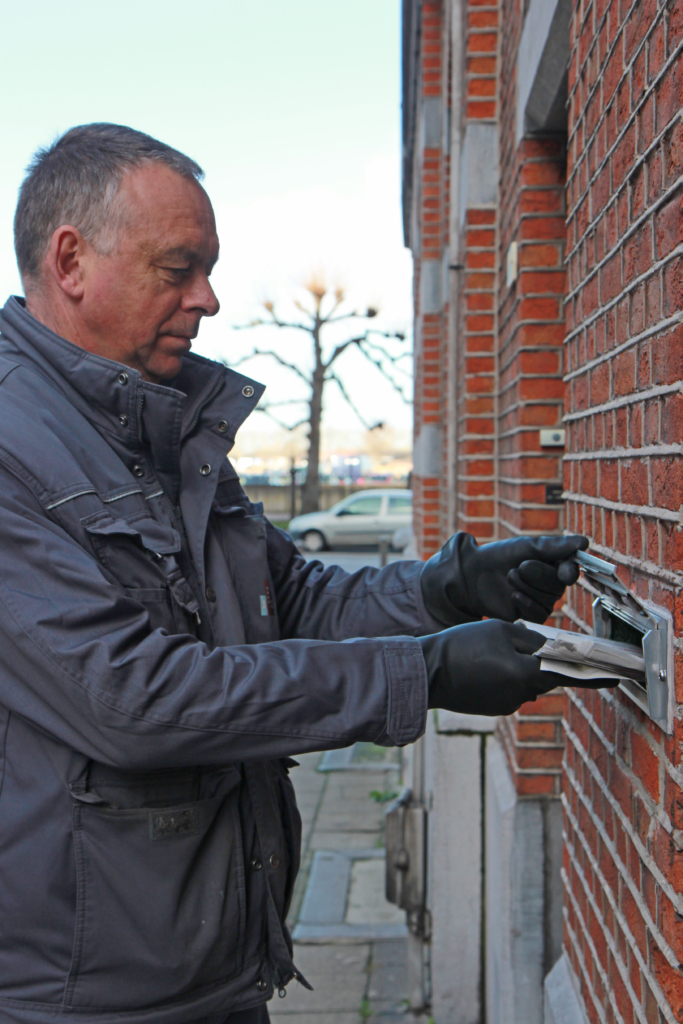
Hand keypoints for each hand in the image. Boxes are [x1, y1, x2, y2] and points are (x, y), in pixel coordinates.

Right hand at [419, 619, 610, 716]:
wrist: (426, 673)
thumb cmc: (461, 647)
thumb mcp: (499, 630)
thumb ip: (530, 639)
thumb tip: (549, 646)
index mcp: (527, 673)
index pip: (570, 673)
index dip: (594, 674)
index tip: (616, 676)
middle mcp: (522, 694)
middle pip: (544, 674)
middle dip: (538, 659)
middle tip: (516, 640)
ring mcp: (507, 704)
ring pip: (524, 680)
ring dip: (516, 666)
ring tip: (487, 651)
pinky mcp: (494, 708)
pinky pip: (509, 689)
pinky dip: (502, 676)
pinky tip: (480, 665)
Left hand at [420, 532, 588, 624]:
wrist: (473, 575)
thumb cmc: (500, 556)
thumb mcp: (526, 547)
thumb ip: (555, 547)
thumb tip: (584, 542)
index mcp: (553, 564)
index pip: (571, 569)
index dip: (569, 571)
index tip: (564, 571)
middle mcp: (551, 583)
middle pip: (558, 585)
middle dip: (537, 575)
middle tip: (518, 567)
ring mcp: (542, 600)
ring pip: (549, 600)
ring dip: (527, 587)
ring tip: (510, 576)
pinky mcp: (530, 615)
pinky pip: (539, 614)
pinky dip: (526, 603)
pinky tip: (513, 595)